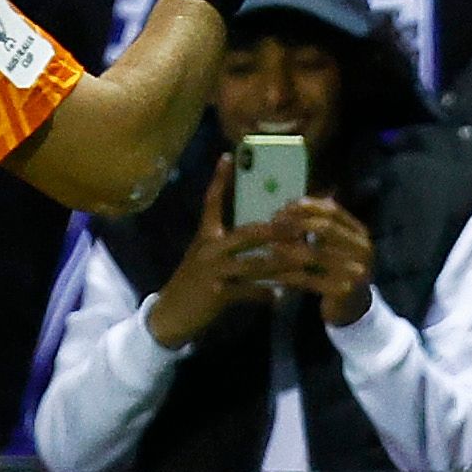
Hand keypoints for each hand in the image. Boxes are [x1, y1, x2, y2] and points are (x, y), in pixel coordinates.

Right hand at [141, 158, 281, 347]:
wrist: (169, 315)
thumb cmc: (194, 283)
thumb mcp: (206, 257)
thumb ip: (227, 243)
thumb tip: (259, 232)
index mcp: (206, 235)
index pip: (212, 201)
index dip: (219, 179)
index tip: (228, 156)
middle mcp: (209, 248)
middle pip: (247, 233)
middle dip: (275, 229)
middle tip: (299, 225)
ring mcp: (213, 271)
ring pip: (254, 264)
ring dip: (281, 265)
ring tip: (303, 263)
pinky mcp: (217, 293)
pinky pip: (249, 292)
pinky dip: (265, 295)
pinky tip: (278, 299)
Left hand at [278, 194, 376, 327]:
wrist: (354, 310)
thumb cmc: (339, 272)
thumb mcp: (335, 245)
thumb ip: (320, 226)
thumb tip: (292, 203)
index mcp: (361, 234)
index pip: (333, 210)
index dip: (306, 206)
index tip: (283, 208)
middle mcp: (362, 249)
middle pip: (325, 228)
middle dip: (296, 224)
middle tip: (273, 225)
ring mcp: (355, 271)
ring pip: (315, 254)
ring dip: (289, 249)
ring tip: (270, 247)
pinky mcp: (342, 291)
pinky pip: (309, 279)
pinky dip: (290, 275)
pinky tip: (274, 274)